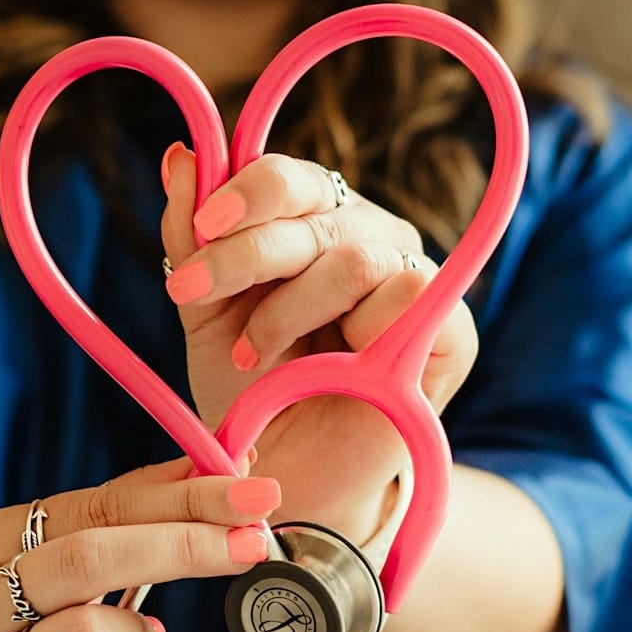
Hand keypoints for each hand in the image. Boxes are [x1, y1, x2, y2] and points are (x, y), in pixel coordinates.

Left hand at [157, 144, 479, 539]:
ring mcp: (413, 277)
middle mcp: (367, 235)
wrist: (288, 476)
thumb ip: (191, 237)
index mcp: (314, 220)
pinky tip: (329, 369)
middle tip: (192, 293)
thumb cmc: (252, 390)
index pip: (289, 177)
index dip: (245, 192)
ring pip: (355, 257)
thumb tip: (180, 155)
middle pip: (315, 209)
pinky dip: (355, 334)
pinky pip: (409, 296)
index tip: (199, 230)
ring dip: (289, 310)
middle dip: (244, 253)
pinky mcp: (451, 329)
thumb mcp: (205, 312)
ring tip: (253, 355)